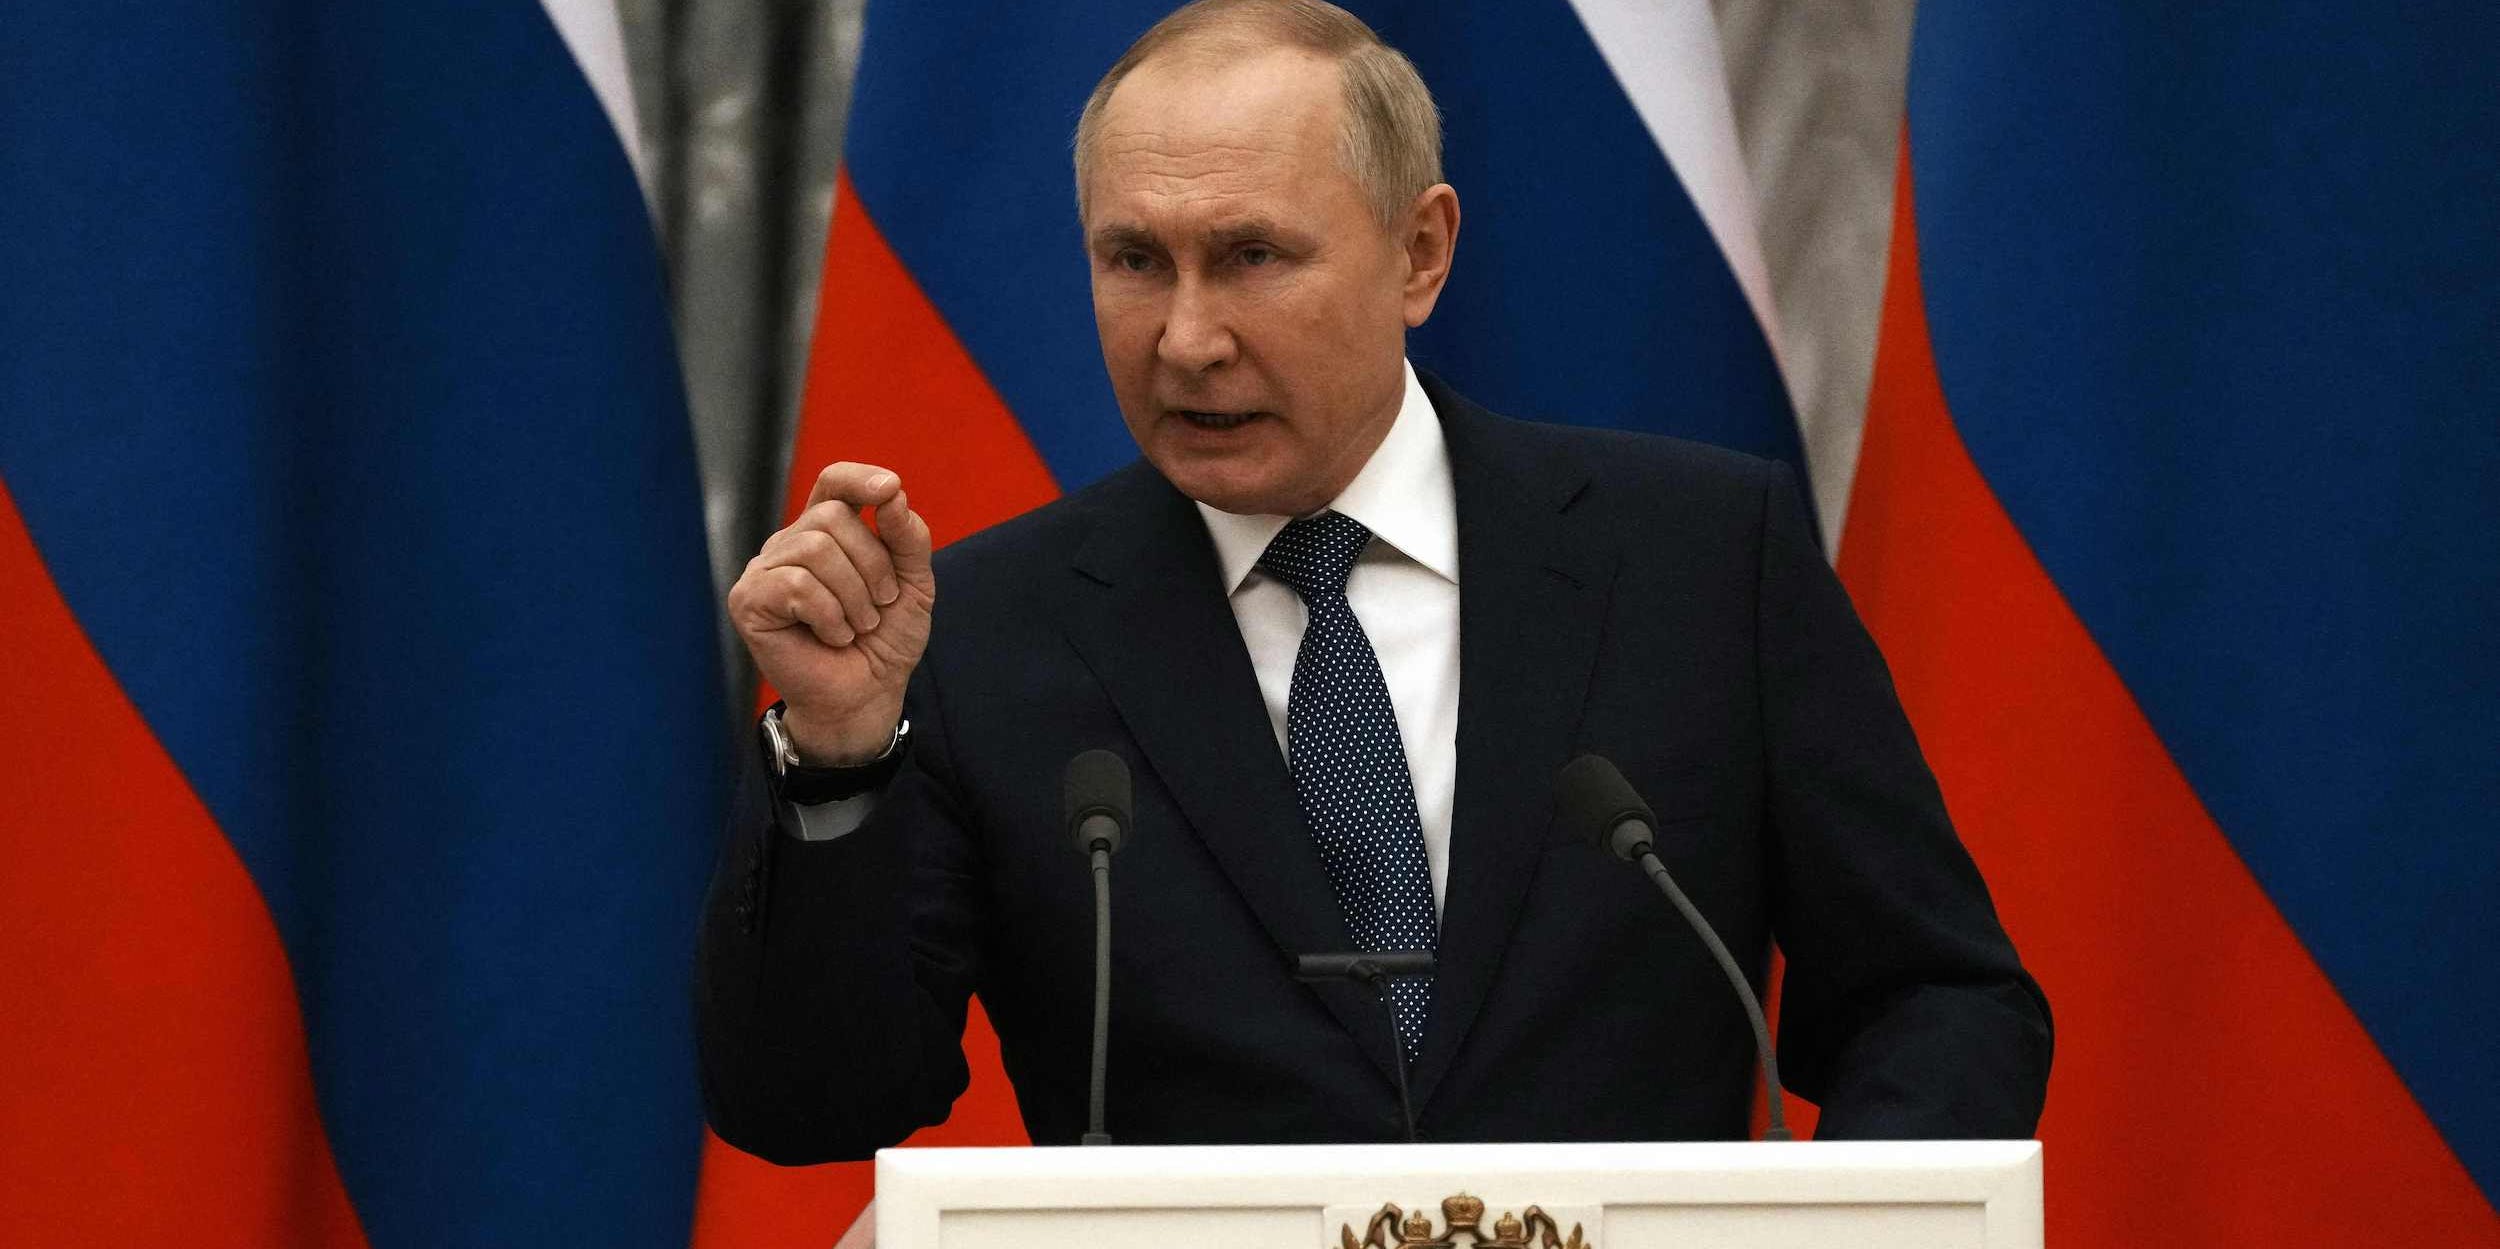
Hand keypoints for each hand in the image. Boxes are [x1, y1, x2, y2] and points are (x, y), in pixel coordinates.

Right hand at [727, 462, 934, 763]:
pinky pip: (796, 584)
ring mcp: (765, 571)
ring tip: (857, 627)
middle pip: (831, 517)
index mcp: (827, 532)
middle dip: (872, 565)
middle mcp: (791, 544)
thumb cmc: (884, 640)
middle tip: (878, 607)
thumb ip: (907, 536)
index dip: (860, 477)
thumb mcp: (913, 583)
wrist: (867, 695)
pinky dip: (829, 616)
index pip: (834, 482)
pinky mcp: (748, 601)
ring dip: (853, 597)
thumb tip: (892, 493)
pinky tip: (832, 637)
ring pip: (815, 550)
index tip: (891, 489)